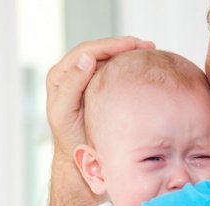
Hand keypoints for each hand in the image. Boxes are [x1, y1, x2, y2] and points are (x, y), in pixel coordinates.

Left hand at [46, 37, 154, 161]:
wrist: (78, 156)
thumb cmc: (69, 139)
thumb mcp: (64, 113)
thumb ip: (71, 85)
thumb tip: (87, 58)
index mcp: (60, 76)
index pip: (87, 51)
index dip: (110, 45)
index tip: (132, 45)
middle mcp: (71, 73)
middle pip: (99, 50)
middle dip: (123, 45)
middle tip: (147, 46)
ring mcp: (85, 79)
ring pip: (107, 58)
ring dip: (127, 52)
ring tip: (149, 51)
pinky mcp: (97, 86)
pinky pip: (112, 69)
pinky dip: (127, 65)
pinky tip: (142, 65)